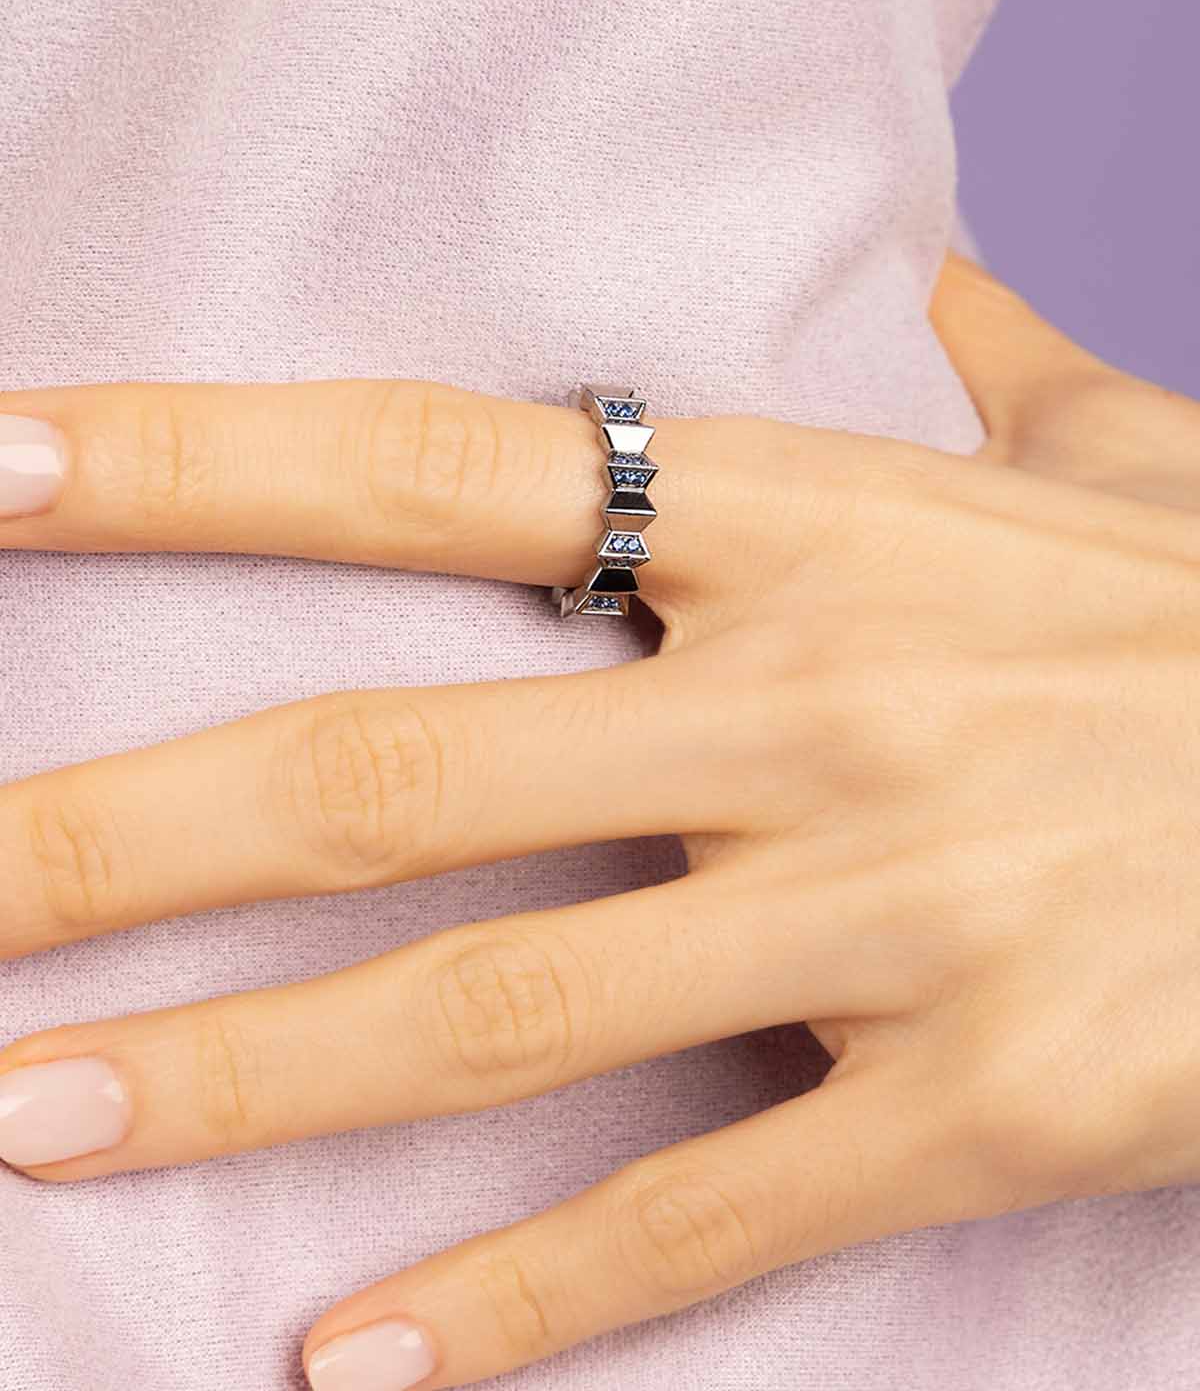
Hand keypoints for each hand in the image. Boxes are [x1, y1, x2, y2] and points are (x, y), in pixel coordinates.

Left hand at [0, 254, 1197, 1390]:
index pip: (426, 460)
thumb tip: (947, 282)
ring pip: (486, 1012)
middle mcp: (809, 704)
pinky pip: (697, 1211)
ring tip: (30, 1124)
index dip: (192, 461)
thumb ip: (1002, 371)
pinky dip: (511, 1306)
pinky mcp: (983, 1101)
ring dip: (235, 1083)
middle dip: (111, 838)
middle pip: (380, 767)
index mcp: (803, 523)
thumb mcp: (1123, 463)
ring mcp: (889, 909)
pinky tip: (345, 1368)